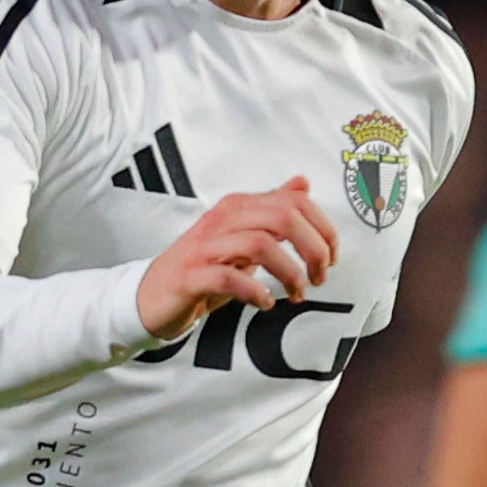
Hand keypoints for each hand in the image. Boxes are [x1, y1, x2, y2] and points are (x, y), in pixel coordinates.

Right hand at [138, 178, 338, 337]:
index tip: (331, 257)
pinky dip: (255, 292)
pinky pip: (228, 278)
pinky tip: (266, 302)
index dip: (323, 229)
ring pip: (259, 244)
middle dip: (312, 249)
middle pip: (282, 218)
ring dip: (289, 273)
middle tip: (319, 277)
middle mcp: (223, 219)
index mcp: (239, 206)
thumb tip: (303, 183)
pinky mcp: (191, 275)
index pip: (294, 201)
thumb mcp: (243, 234)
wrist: (154, 295)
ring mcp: (206, 247)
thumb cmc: (204, 266)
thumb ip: (273, 209)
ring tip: (296, 294)